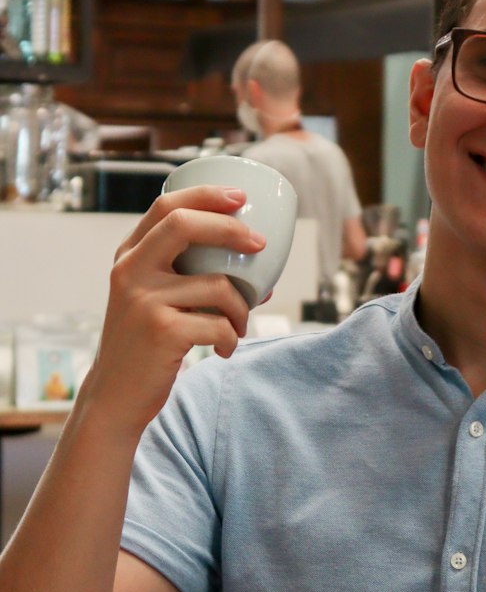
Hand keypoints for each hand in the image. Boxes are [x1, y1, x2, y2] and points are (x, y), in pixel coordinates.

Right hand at [81, 186, 265, 438]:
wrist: (116, 396)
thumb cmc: (146, 345)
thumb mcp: (153, 300)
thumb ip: (190, 277)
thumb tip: (262, 270)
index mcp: (129, 256)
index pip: (166, 206)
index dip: (206, 195)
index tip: (241, 196)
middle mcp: (130, 271)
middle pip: (183, 224)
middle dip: (230, 228)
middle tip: (260, 245)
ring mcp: (144, 300)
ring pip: (218, 286)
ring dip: (241, 309)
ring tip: (238, 327)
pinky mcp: (162, 331)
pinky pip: (220, 324)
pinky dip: (231, 338)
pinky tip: (223, 349)